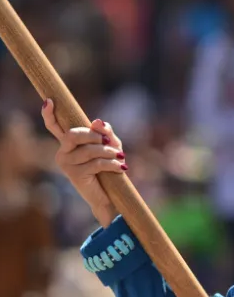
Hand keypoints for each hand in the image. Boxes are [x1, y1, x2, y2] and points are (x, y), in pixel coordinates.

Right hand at [41, 98, 126, 227]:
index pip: (54, 127)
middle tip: (109, 141)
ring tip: (121, 157)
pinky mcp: (75, 175)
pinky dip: (112, 163)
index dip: (50, 115)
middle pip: (72, 134)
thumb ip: (105, 133)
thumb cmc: (109, 167)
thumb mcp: (110, 146)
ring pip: (89, 150)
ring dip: (108, 152)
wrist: (110, 195)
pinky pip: (96, 163)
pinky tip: (122, 167)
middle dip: (93, 135)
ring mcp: (66, 164)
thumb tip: (97, 121)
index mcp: (68, 143)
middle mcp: (62, 152)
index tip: (49, 101)